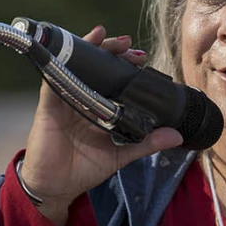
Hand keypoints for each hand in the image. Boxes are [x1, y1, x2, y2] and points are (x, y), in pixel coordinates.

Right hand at [19, 26, 183, 225]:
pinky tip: (74, 54)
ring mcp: (66, 100)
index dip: (125, 65)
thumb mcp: (121, 154)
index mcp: (100, 107)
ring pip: (76, 66)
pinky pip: (53, 81)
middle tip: (130, 47)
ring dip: (90, 49)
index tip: (142, 59)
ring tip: (105, 37)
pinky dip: (62, 65)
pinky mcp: (49, 106)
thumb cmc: (83, 169)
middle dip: (112, 51)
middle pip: (96, 66)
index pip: (113, 78)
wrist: (56, 187)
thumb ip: (147, 143)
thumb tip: (177, 136)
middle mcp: (83, 98)